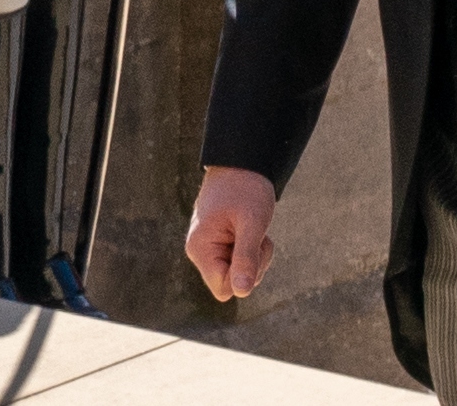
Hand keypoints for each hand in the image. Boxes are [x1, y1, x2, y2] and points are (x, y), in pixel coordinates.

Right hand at [186, 165, 277, 300]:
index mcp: (200, 248)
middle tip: (257, 236)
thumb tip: (242, 292)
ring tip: (254, 230)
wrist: (242, 163)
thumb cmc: (246, 189)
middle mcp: (199, 252)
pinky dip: (252, 251)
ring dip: (255, 257)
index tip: (253, 250)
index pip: (224, 289)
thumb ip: (246, 258)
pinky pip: (238, 263)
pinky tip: (249, 230)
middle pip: (232, 284)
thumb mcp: (252, 223)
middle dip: (253, 265)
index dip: (244, 276)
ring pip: (238, 275)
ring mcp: (208, 249)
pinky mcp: (218, 245)